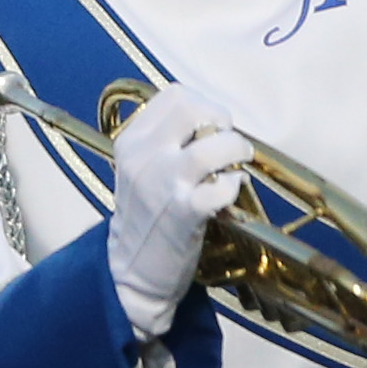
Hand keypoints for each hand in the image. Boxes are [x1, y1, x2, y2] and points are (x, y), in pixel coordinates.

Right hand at [107, 83, 250, 340]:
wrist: (132, 271)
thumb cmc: (144, 218)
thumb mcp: (140, 170)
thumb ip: (166, 142)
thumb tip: (214, 121)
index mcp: (130, 141)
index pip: (175, 96)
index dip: (203, 106)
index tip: (210, 127)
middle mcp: (143, 156)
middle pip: (194, 109)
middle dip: (221, 122)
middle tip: (226, 143)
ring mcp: (163, 183)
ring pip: (214, 145)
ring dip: (235, 151)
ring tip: (235, 165)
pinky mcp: (184, 211)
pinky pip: (222, 185)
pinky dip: (233, 186)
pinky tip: (228, 192)